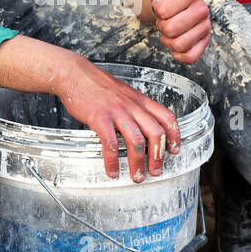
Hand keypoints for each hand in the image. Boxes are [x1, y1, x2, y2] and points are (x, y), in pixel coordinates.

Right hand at [56, 55, 179, 181]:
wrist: (75, 74)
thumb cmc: (97, 85)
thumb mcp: (123, 93)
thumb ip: (133, 108)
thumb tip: (139, 126)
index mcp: (140, 100)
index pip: (167, 117)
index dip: (174, 135)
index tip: (175, 150)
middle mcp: (133, 106)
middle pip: (156, 133)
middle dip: (158, 157)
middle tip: (156, 172)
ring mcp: (117, 112)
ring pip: (137, 142)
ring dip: (138, 163)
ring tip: (136, 177)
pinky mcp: (100, 118)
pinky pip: (111, 144)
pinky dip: (113, 161)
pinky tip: (112, 171)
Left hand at [147, 0, 210, 63]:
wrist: (175, 4)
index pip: (162, 11)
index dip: (156, 9)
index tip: (161, 2)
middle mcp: (202, 10)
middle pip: (170, 30)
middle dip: (162, 25)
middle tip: (165, 18)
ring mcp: (205, 28)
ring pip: (178, 45)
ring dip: (168, 40)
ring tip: (170, 28)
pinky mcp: (204, 43)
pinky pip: (190, 57)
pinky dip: (179, 54)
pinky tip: (177, 42)